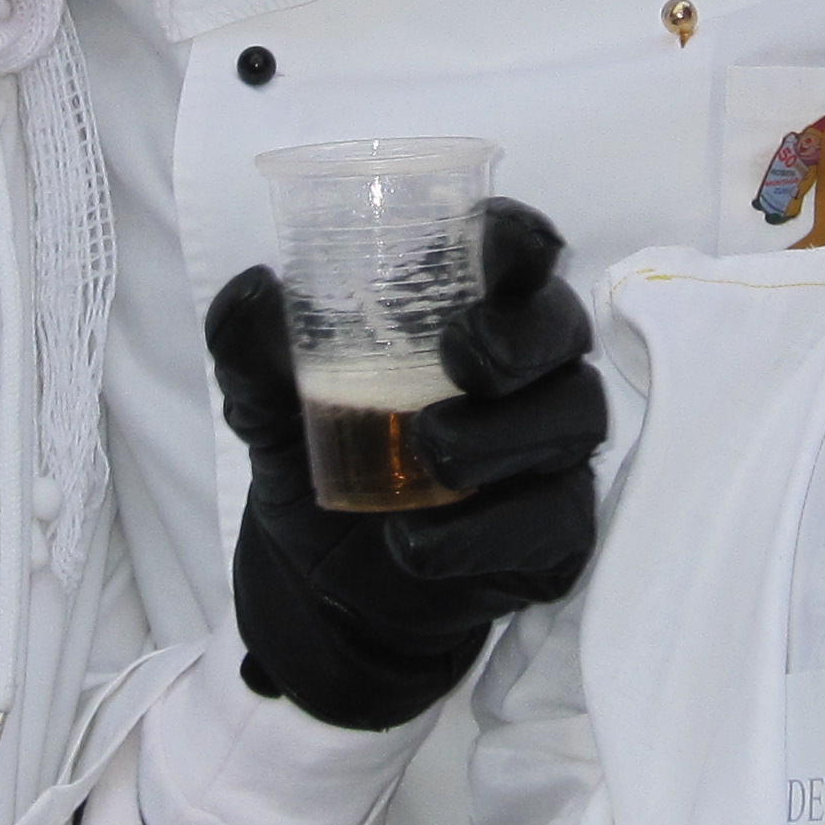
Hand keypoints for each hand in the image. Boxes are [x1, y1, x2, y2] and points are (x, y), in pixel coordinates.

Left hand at [211, 200, 607, 731]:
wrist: (323, 589)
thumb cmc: (320, 463)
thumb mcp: (267, 407)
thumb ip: (253, 349)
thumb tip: (255, 288)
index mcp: (467, 312)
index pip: (513, 255)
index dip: (519, 237)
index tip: (498, 236)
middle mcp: (525, 373)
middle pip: (562, 328)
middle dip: (523, 334)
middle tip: (463, 353)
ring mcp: (549, 452)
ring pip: (571, 418)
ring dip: (503, 433)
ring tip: (431, 451)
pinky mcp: (557, 532)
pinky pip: (550, 520)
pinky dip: (483, 531)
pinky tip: (417, 544)